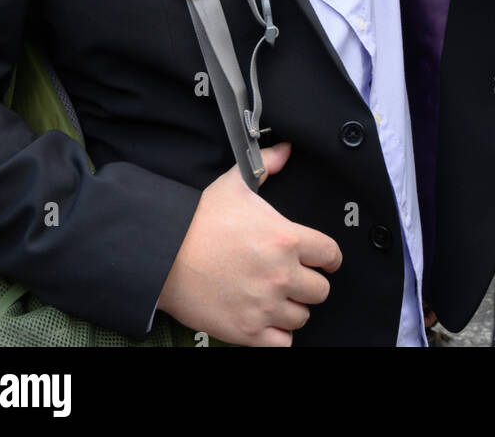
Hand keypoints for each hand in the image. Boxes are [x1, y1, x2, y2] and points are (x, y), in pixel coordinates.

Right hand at [157, 142, 341, 346]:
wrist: (164, 254)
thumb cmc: (199, 219)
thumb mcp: (235, 183)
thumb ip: (267, 163)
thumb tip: (286, 150)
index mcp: (285, 238)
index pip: (330, 255)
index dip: (328, 257)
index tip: (323, 260)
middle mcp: (281, 274)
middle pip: (320, 290)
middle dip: (309, 284)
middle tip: (294, 279)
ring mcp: (265, 306)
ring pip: (302, 317)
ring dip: (292, 308)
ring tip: (277, 298)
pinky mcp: (248, 331)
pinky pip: (282, 344)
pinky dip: (278, 336)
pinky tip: (267, 320)